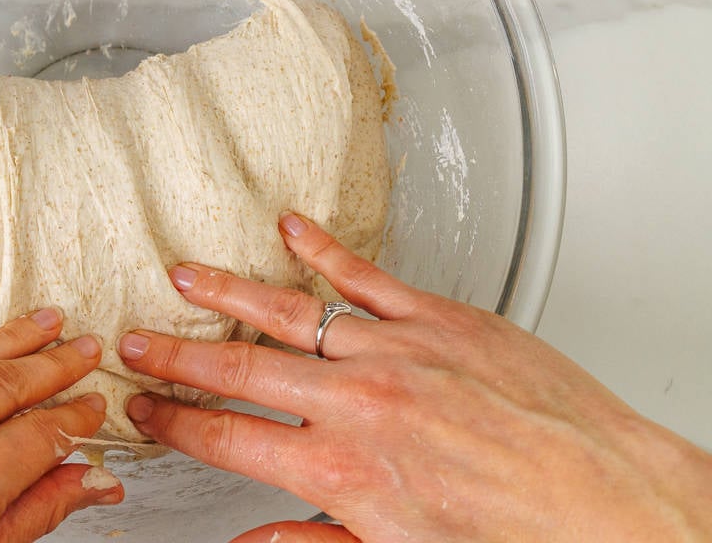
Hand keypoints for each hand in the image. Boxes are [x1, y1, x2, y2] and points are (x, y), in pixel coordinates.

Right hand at [117, 212, 711, 541]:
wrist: (607, 501)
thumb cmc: (514, 536)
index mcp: (342, 469)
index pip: (228, 439)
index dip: (175, 424)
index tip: (145, 412)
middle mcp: (358, 402)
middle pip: (240, 370)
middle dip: (176, 356)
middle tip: (134, 341)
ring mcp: (396, 350)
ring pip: (291, 313)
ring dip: (229, 294)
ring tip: (184, 276)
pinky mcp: (439, 318)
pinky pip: (367, 276)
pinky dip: (325, 249)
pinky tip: (293, 228)